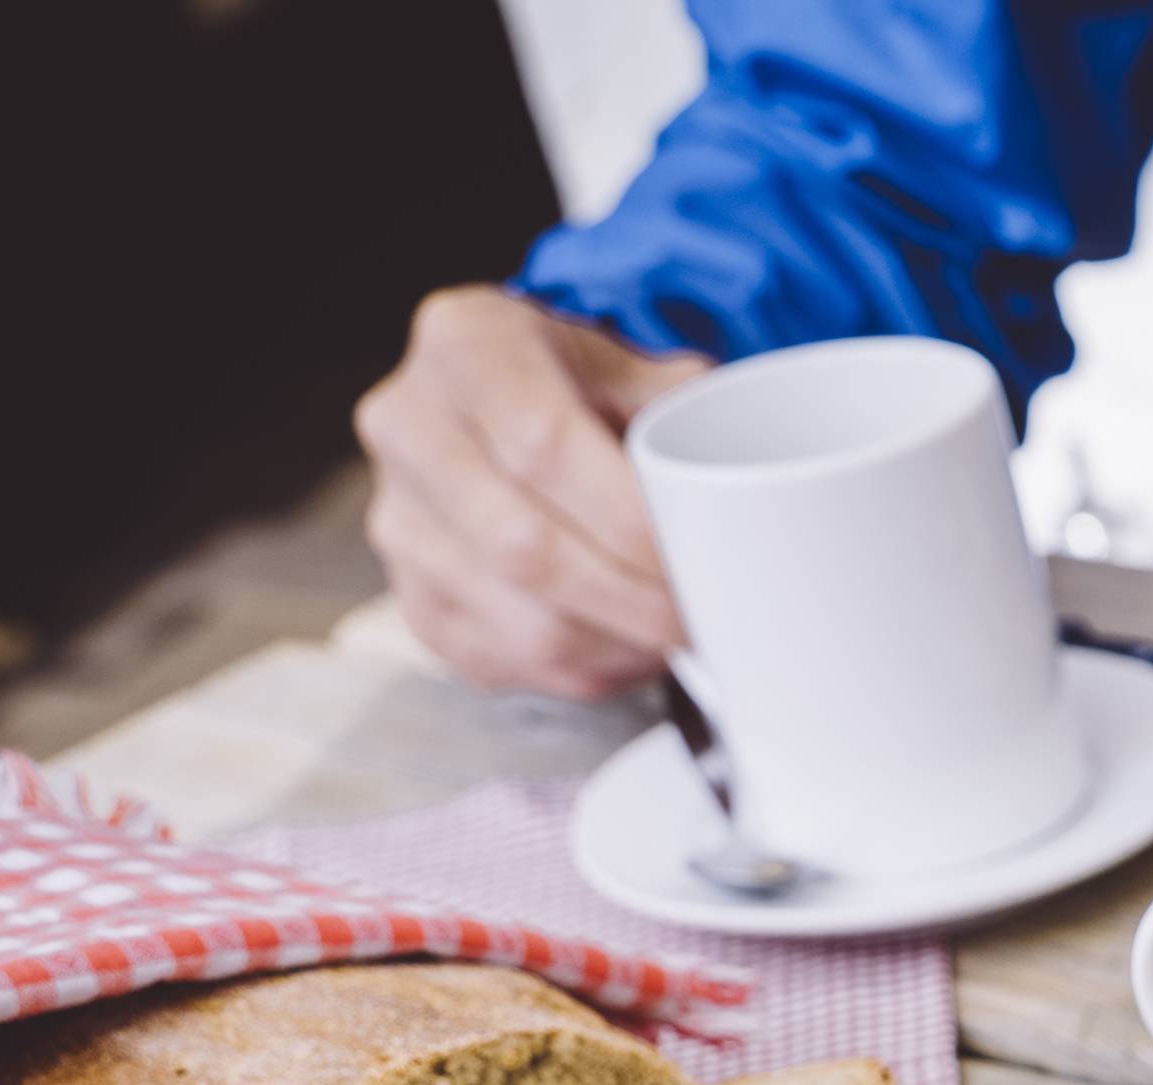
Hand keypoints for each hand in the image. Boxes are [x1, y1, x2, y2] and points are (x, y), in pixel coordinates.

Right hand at [358, 289, 705, 700]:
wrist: (504, 415)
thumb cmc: (581, 389)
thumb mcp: (629, 365)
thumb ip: (683, 410)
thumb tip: (754, 492)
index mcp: (463, 343)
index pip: (541, 445)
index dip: (630, 523)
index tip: (700, 561)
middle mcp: (408, 426)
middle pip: (527, 548)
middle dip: (637, 603)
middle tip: (706, 622)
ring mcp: (399, 520)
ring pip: (523, 623)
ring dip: (621, 648)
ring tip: (678, 639)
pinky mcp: (417, 601)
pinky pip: (513, 663)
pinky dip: (591, 672)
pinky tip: (631, 649)